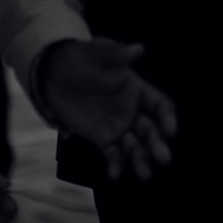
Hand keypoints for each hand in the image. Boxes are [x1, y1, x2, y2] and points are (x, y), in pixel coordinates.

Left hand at [35, 38, 177, 181]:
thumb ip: (116, 54)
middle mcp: (132, 111)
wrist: (52, 74)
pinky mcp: (102, 139)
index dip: (167, 118)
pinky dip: (116, 164)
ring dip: (141, 159)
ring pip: (135, 146)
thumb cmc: (79, 59)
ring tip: (144, 174)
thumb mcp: (96, 53)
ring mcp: (118, 127)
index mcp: (137, 90)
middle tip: (163, 158)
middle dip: (157, 144)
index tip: (170, 131)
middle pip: (151, 130)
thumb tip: (138, 48)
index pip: (160, 106)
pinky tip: (115, 174)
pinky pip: (113, 154)